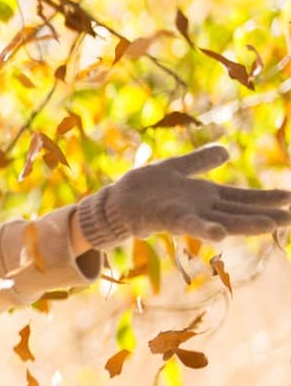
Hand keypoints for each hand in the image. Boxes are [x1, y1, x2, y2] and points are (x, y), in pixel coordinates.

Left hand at [74, 144, 290, 249]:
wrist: (114, 201)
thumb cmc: (143, 188)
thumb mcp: (177, 168)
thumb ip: (200, 161)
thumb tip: (226, 151)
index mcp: (205, 196)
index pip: (242, 197)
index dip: (266, 198)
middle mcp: (201, 208)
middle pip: (240, 212)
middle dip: (267, 215)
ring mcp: (186, 215)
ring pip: (222, 221)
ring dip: (246, 224)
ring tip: (271, 225)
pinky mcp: (168, 219)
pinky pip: (188, 225)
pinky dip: (204, 229)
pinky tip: (219, 234)